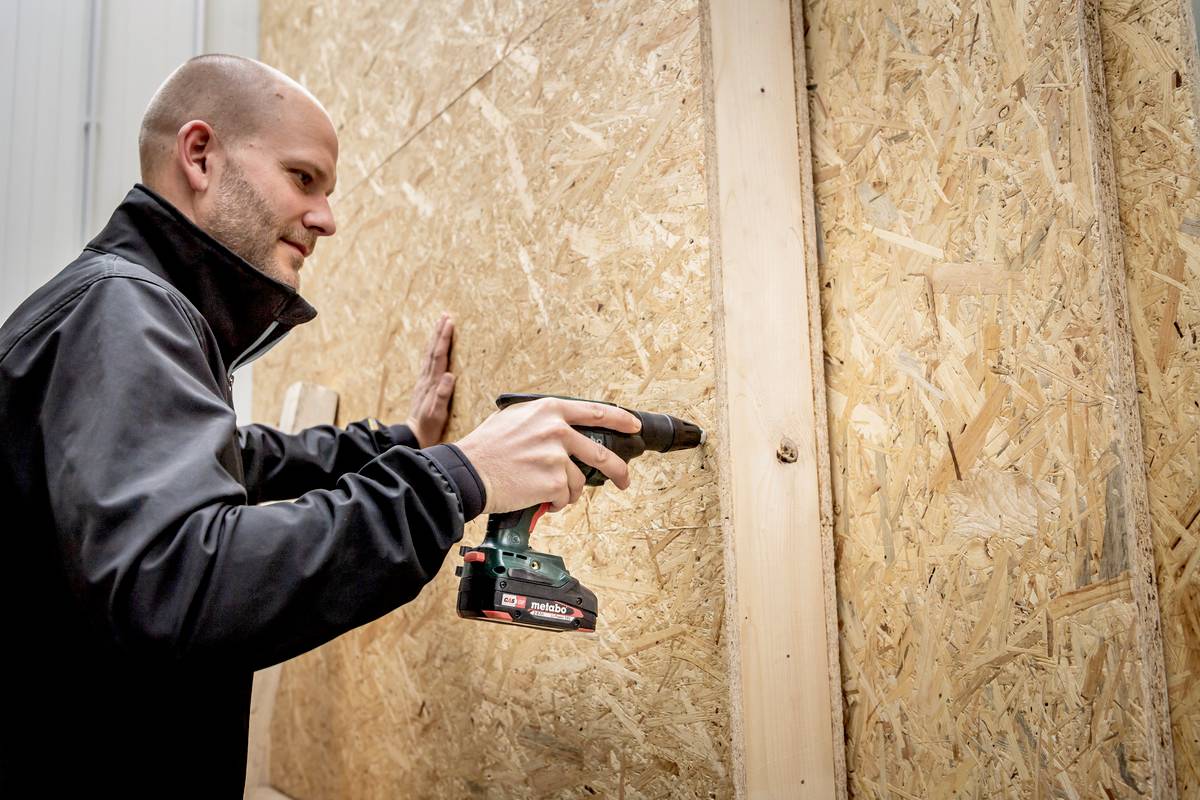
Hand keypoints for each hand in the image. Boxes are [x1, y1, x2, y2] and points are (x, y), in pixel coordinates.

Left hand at [405, 313, 454, 447]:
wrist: (413, 435)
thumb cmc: (428, 427)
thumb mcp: (437, 414)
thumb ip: (442, 395)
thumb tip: (450, 375)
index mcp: (431, 383)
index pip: (439, 356)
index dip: (444, 339)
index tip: (449, 322)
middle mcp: (426, 379)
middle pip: (432, 351)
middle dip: (439, 332)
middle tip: (445, 315)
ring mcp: (423, 382)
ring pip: (429, 355)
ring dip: (434, 338)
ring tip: (440, 324)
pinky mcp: (423, 386)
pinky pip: (428, 363)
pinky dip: (431, 350)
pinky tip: (433, 347)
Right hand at [455, 397, 641, 513]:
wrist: (467, 472)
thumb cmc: (484, 448)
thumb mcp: (512, 419)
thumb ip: (540, 421)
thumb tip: (558, 430)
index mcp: (549, 410)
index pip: (596, 411)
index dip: (621, 419)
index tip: (633, 426)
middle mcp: (557, 430)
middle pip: (600, 452)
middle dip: (617, 470)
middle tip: (623, 480)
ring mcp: (557, 456)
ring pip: (578, 481)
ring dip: (566, 491)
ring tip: (545, 492)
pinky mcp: (553, 481)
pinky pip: (565, 498)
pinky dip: (554, 503)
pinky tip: (538, 498)